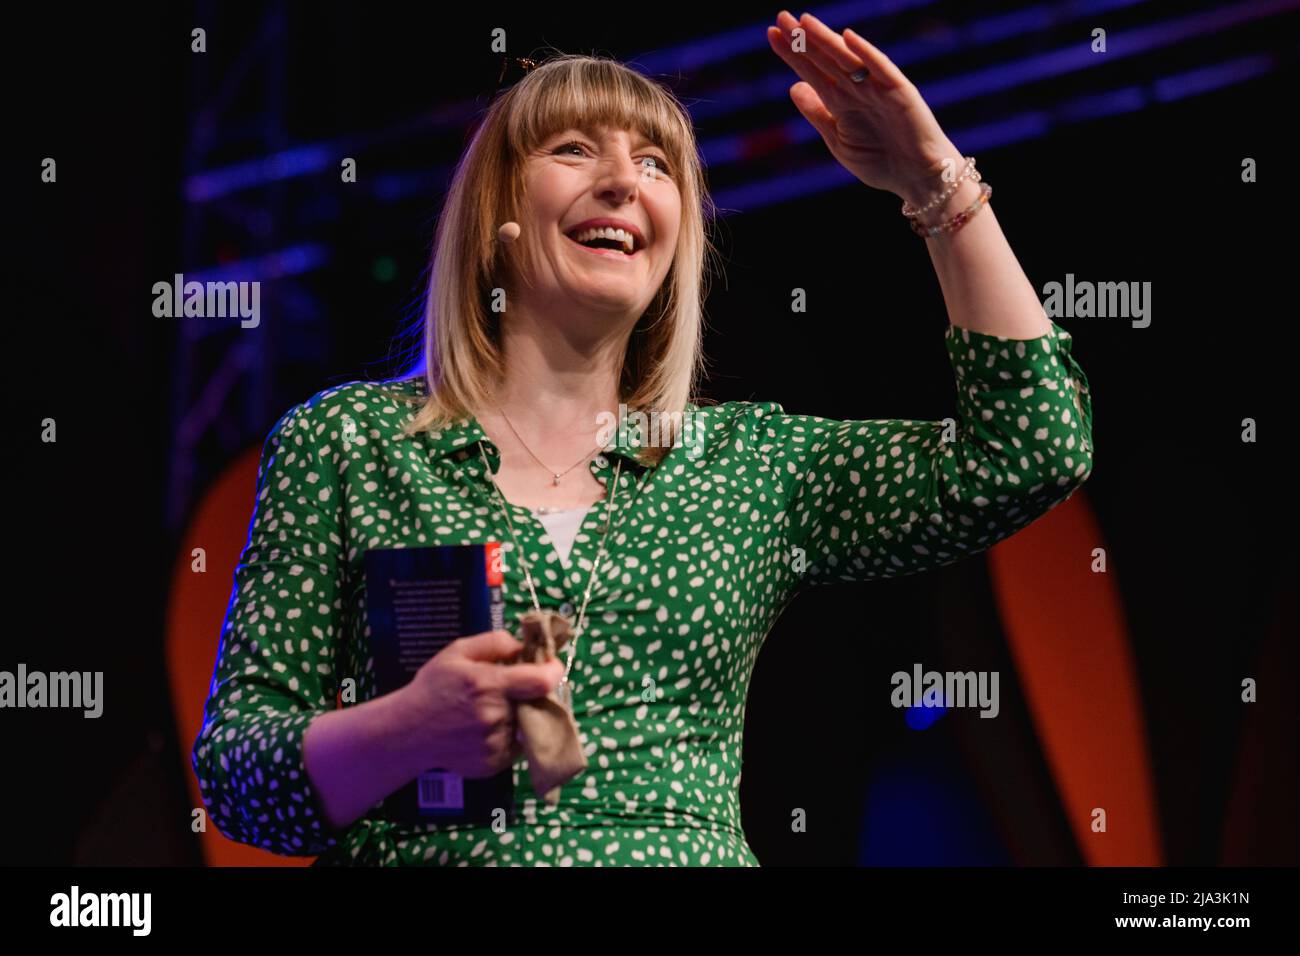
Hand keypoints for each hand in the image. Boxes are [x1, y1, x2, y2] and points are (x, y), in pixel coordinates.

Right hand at [396, 629, 565, 777]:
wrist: (407, 732)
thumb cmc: (433, 688)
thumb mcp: (457, 652)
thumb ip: (494, 642)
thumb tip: (523, 646)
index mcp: (489, 685)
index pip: (542, 681)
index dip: (553, 671)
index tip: (551, 666)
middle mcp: (496, 716)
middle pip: (536, 702)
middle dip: (530, 693)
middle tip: (511, 689)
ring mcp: (495, 744)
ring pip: (526, 725)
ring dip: (518, 716)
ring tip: (489, 711)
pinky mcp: (493, 764)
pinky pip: (515, 746)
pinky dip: (508, 736)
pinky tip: (484, 729)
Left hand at [767, 10, 962, 205]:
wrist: (917, 179)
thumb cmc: (880, 162)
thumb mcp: (838, 140)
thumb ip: (817, 113)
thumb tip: (793, 87)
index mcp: (840, 101)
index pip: (811, 71)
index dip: (792, 54)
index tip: (771, 34)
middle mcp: (857, 89)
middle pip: (825, 60)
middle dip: (804, 40)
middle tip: (781, 17)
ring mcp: (878, 88)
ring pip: (848, 59)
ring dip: (827, 40)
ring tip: (805, 22)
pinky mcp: (900, 93)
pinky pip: (881, 69)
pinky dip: (866, 53)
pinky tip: (847, 37)